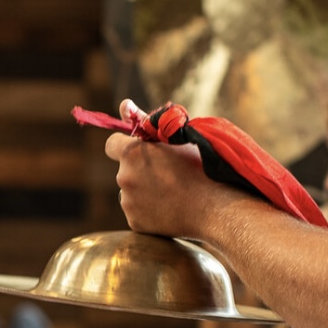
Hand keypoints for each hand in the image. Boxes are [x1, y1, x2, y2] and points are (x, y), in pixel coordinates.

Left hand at [105, 99, 230, 239]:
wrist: (216, 208)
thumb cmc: (201, 167)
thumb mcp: (177, 137)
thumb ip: (147, 120)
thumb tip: (123, 104)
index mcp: (132, 153)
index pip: (111, 145)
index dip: (124, 146)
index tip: (140, 151)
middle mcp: (123, 177)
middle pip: (124, 170)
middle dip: (140, 169)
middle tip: (168, 173)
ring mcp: (128, 202)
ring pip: (130, 192)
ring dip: (144, 190)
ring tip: (173, 192)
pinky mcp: (135, 222)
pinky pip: (137, 212)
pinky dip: (149, 211)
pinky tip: (171, 207)